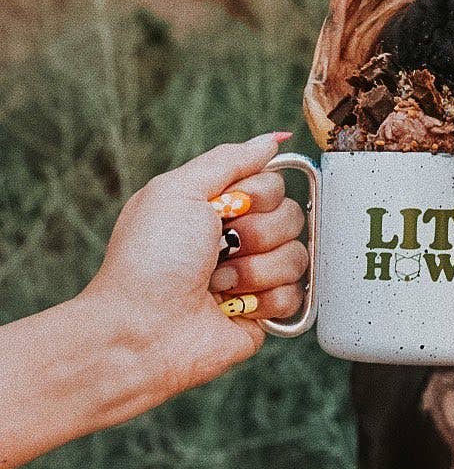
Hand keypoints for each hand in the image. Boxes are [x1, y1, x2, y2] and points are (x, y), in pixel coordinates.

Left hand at [81, 133, 306, 398]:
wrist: (140, 329)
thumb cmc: (149, 260)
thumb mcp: (178, 190)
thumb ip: (229, 160)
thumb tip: (273, 139)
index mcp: (219, 206)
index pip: (273, 184)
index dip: (257, 196)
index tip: (225, 209)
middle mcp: (240, 239)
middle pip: (293, 217)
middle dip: (257, 234)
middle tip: (219, 249)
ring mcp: (254, 276)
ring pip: (297, 257)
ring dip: (254, 270)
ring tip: (218, 284)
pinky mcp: (264, 313)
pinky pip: (296, 297)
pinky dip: (264, 301)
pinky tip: (233, 307)